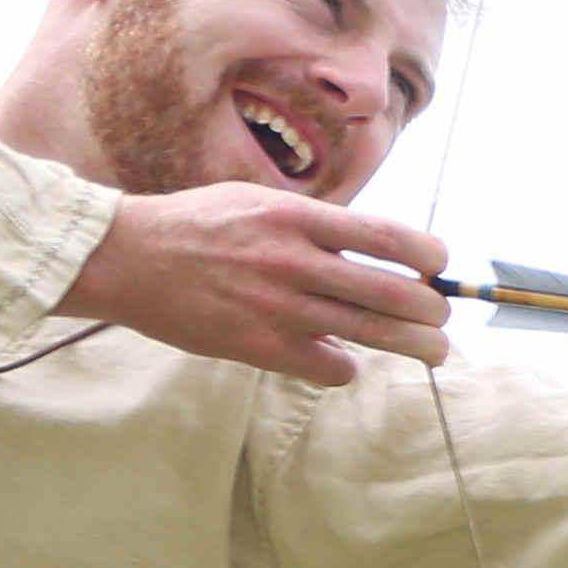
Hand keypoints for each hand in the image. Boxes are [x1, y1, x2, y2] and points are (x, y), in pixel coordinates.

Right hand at [58, 187, 449, 384]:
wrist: (126, 258)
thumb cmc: (195, 226)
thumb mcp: (256, 201)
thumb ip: (312, 224)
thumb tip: (370, 247)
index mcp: (295, 217)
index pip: (385, 236)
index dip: (426, 255)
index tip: (439, 265)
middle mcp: (292, 261)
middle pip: (390, 292)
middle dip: (431, 310)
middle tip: (442, 317)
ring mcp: (278, 307)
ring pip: (370, 333)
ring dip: (413, 345)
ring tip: (434, 350)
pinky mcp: (260, 347)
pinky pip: (330, 366)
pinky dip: (346, 365)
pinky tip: (343, 357)